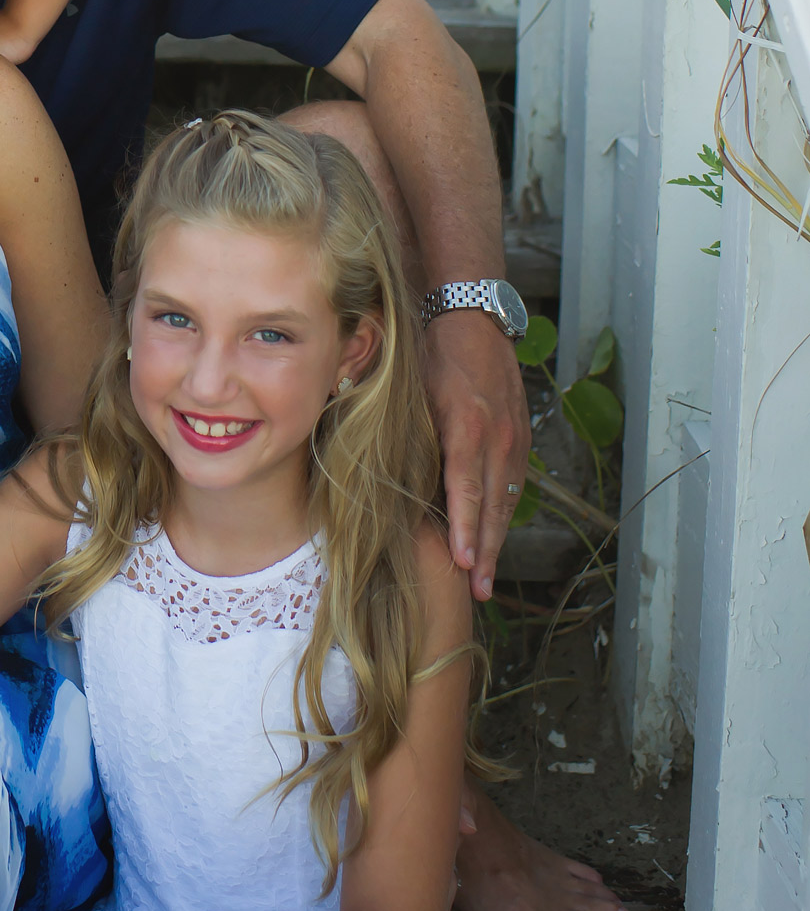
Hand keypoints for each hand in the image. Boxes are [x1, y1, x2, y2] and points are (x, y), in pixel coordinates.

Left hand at [418, 312, 531, 601]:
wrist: (473, 316)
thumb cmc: (432, 354)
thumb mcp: (416, 393)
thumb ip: (411, 438)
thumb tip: (388, 482)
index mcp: (468, 428)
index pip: (468, 492)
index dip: (467, 532)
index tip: (464, 565)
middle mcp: (498, 438)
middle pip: (494, 508)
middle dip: (487, 553)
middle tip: (479, 593)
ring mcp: (515, 438)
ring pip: (508, 501)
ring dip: (497, 541)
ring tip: (486, 578)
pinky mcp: (521, 437)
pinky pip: (514, 485)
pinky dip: (504, 514)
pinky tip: (493, 537)